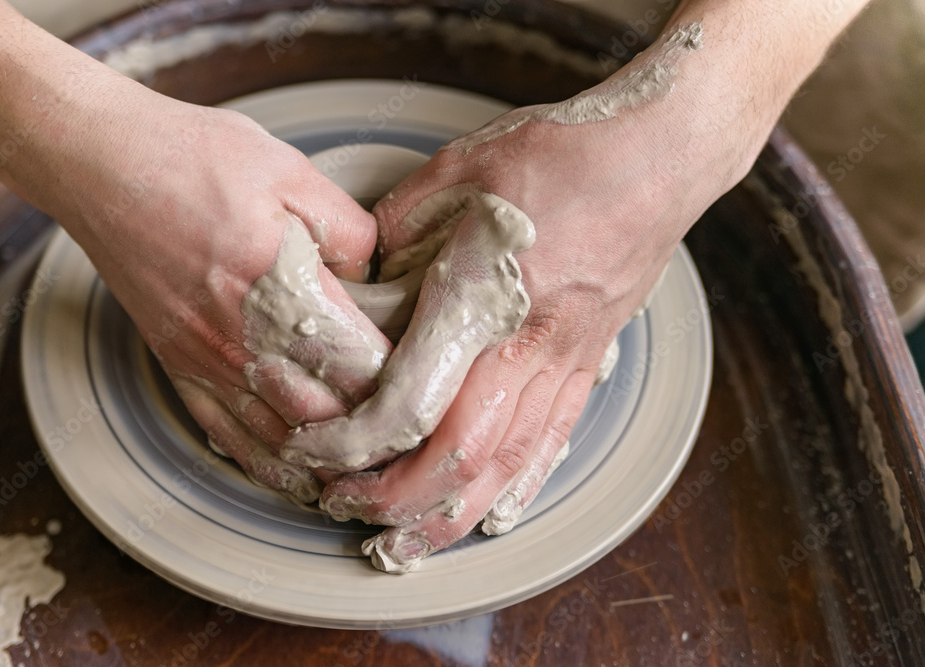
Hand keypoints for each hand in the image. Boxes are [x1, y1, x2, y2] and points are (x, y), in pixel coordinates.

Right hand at [65, 95, 391, 503]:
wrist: (102, 164)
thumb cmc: (196, 159)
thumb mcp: (294, 173)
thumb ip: (350, 232)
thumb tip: (376, 279)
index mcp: (280, 286)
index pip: (361, 365)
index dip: (401, 383)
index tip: (427, 382)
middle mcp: (241, 337)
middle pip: (326, 414)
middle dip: (374, 432)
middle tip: (413, 435)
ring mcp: (204, 359)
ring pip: (280, 439)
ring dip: (327, 462)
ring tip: (370, 472)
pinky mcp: (178, 365)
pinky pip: (225, 435)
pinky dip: (266, 464)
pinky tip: (297, 479)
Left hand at [281, 21, 767, 568]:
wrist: (661, 153)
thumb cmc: (565, 152)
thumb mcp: (462, 167)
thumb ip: (400, 222)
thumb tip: (363, 270)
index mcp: (481, 297)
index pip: (408, 403)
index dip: (354, 444)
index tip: (316, 452)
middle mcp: (525, 345)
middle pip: (457, 456)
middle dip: (397, 501)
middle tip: (347, 513)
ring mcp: (565, 360)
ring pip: (507, 465)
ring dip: (452, 517)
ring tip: (407, 547)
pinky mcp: (589, 361)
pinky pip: (553, 440)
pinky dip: (519, 488)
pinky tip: (493, 517)